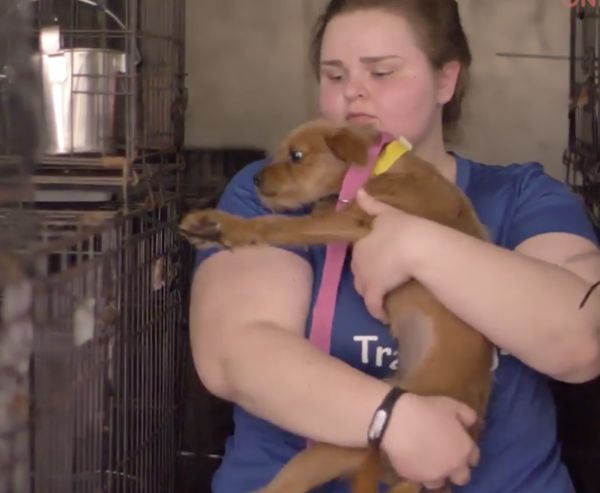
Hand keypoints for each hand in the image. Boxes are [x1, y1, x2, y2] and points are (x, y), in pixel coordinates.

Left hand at [351, 189, 423, 321]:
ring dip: (371, 294)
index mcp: (361, 243)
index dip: (367, 258)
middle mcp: (358, 261)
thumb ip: (372, 205)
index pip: (359, 254)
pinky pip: (373, 306)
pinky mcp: (375, 292)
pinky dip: (378, 312)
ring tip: (383, 296)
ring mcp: (365, 277)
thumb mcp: (387, 213)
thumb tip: (358, 190)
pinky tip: (384, 317)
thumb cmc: (404, 228)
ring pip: (363, 289)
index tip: (376, 262)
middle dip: (367, 277)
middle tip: (382, 279)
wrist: (413, 245)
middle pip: (359, 272)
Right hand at [382, 393, 480, 488]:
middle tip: (446, 456)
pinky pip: (419, 479)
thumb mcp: (451, 405)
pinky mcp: (413, 478)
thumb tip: (470, 424)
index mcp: (464, 450)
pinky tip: (412, 459)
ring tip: (428, 461)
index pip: (474, 458)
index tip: (458, 444)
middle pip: (462, 478)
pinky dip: (418, 472)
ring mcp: (432, 476)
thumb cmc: (427, 410)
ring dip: (437, 473)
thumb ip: (467, 415)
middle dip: (456, 469)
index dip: (466, 451)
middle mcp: (452, 468)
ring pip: (440, 482)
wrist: (396, 421)